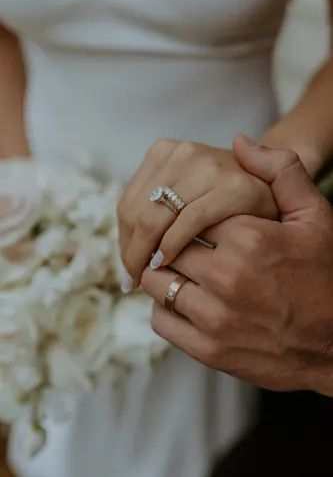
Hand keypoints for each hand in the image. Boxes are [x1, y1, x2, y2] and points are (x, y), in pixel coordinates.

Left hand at [141, 139, 332, 395]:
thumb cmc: (326, 276)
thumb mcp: (315, 216)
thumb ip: (280, 171)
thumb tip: (240, 141)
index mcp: (248, 238)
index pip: (189, 212)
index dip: (191, 214)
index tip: (197, 220)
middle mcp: (227, 278)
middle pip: (169, 245)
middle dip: (173, 241)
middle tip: (184, 243)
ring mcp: (215, 318)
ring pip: (158, 282)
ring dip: (165, 272)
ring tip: (183, 270)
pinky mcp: (209, 350)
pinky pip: (161, 320)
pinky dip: (165, 307)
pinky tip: (184, 299)